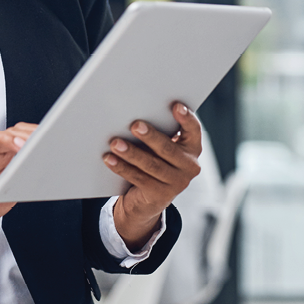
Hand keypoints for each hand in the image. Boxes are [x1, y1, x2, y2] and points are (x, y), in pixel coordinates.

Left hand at [104, 103, 201, 251]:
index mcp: (191, 148)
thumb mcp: (160, 146)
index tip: (176, 106)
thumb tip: (133, 112)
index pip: (193, 130)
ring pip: (151, 165)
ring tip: (115, 143)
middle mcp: (189, 166)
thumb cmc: (154, 160)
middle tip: (135, 125)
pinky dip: (122, 167)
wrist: (149, 198)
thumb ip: (158, 131)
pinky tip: (109, 159)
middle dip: (150, 136)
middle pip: (168, 149)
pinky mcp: (160, 195)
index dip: (186, 118)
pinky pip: (138, 178)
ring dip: (131, 153)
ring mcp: (177, 183)